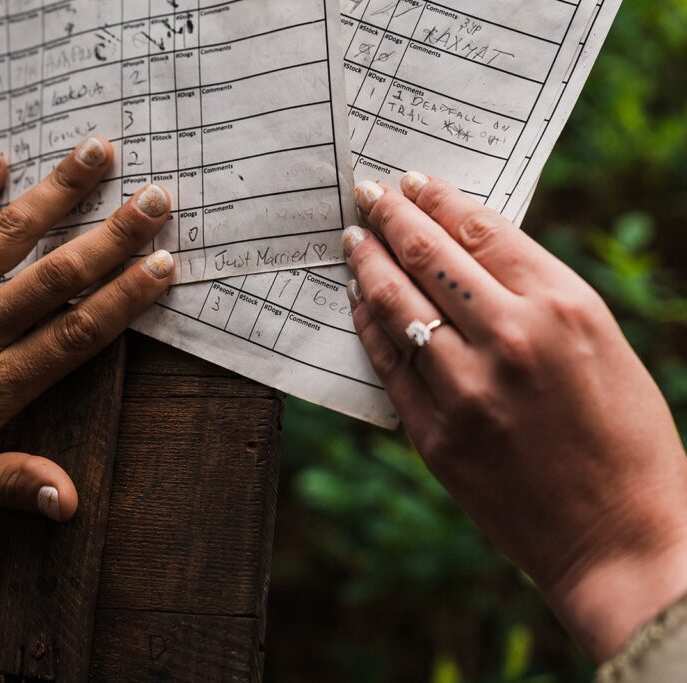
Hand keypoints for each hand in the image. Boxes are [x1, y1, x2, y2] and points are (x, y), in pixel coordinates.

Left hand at [0, 138, 174, 520]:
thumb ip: (7, 483)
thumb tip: (69, 503)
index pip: (75, 334)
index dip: (124, 299)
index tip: (164, 265)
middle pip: (57, 276)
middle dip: (113, 236)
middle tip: (157, 197)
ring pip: (11, 237)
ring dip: (58, 193)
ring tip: (97, 152)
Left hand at [344, 173, 686, 660]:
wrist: (621, 537)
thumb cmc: (626, 436)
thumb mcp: (601, 343)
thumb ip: (538, 294)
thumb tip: (471, 250)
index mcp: (562, 308)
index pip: (481, 232)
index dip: (439, 200)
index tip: (412, 182)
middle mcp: (510, 340)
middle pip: (429, 258)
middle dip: (391, 218)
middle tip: (365, 193)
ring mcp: (466, 391)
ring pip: (397, 307)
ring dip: (367, 266)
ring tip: (352, 241)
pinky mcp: (435, 436)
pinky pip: (388, 366)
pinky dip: (369, 327)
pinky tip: (357, 303)